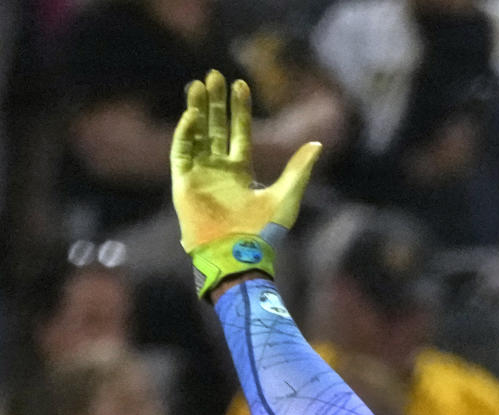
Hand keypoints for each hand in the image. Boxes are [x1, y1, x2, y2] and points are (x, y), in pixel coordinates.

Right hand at [171, 70, 320, 251]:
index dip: (240, 109)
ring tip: (198, 85)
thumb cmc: (264, 233)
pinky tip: (192, 114)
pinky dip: (185, 132)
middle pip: (215, 128)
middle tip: (214, 75)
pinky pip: (181, 151)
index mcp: (241, 172)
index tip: (241, 84)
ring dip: (197, 110)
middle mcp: (219, 171)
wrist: (238, 256)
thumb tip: (318, 144)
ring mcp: (201, 176)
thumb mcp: (286, 197)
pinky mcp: (184, 184)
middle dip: (215, 103)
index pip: (239, 133)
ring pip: (196, 135)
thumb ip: (299, 169)